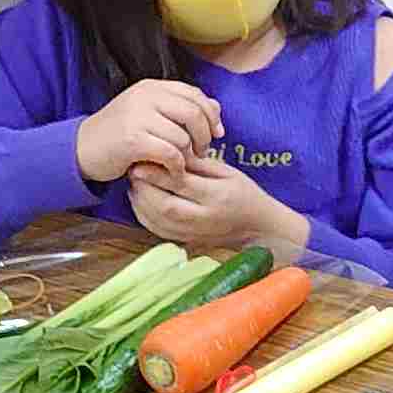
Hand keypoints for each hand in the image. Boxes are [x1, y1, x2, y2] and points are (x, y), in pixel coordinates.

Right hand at [76, 78, 221, 184]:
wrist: (82, 149)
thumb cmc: (121, 134)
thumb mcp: (151, 114)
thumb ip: (181, 108)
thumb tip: (216, 107)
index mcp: (151, 87)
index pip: (194, 94)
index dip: (211, 115)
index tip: (217, 133)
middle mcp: (145, 96)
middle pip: (194, 113)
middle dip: (205, 136)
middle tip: (202, 152)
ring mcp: (137, 116)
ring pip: (183, 136)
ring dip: (189, 155)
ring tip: (182, 163)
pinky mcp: (132, 139)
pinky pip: (170, 153)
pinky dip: (177, 166)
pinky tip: (172, 171)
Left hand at [127, 156, 304, 257]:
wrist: (259, 228)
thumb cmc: (245, 194)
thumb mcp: (227, 172)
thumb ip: (197, 164)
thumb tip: (168, 151)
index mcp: (217, 196)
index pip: (180, 183)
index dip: (156, 172)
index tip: (142, 159)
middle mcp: (203, 218)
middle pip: (163, 205)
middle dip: (143, 186)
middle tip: (134, 170)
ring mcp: (193, 233)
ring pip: (155, 220)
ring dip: (139, 200)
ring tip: (135, 183)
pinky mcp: (185, 241)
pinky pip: (155, 230)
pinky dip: (142, 214)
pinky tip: (141, 199)